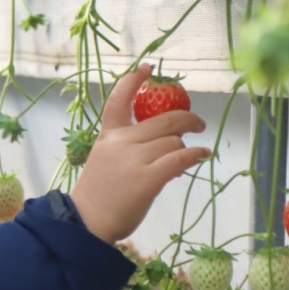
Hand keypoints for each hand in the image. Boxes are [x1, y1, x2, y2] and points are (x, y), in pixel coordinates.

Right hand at [71, 65, 209, 243]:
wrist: (86, 222)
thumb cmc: (97, 196)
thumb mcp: (104, 160)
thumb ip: (128, 147)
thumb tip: (163, 144)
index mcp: (109, 136)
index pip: (119, 100)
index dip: (133, 81)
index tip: (147, 68)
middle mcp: (122, 142)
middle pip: (162, 120)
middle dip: (186, 118)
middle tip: (197, 123)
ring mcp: (135, 159)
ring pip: (172, 140)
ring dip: (186, 144)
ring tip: (194, 151)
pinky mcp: (148, 178)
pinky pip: (179, 158)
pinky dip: (195, 154)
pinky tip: (202, 155)